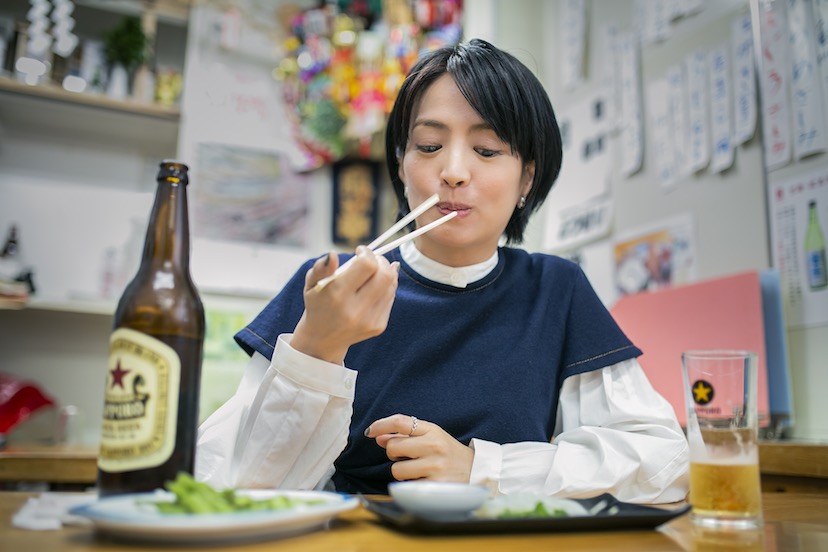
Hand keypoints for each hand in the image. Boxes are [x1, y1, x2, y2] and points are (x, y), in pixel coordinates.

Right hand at [291, 247, 398, 364]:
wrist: (323, 338)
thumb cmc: (318, 304)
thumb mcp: (311, 284)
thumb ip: (321, 268)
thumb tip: (332, 254)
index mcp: (337, 295)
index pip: (366, 265)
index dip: (367, 253)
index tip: (360, 251)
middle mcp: (355, 309)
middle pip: (385, 275)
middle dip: (381, 261)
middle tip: (372, 259)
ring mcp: (369, 320)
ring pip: (391, 285)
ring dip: (386, 272)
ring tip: (373, 271)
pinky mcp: (378, 326)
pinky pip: (391, 298)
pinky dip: (386, 287)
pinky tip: (375, 287)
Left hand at [364, 414, 474, 482]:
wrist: (475, 471)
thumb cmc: (448, 453)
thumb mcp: (431, 437)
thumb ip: (406, 435)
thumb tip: (378, 436)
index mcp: (432, 430)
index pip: (400, 422)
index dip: (380, 425)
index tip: (370, 432)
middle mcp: (434, 446)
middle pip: (393, 447)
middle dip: (394, 454)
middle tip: (406, 457)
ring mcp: (435, 467)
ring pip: (396, 469)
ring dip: (401, 471)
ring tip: (416, 470)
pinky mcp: (435, 486)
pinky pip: (407, 485)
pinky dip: (410, 484)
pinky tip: (422, 480)